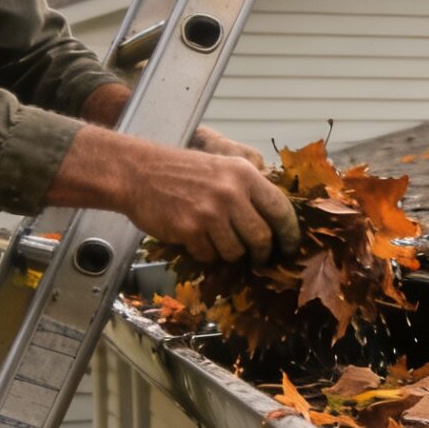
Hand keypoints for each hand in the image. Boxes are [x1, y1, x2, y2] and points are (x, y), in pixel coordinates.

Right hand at [49, 126, 300, 264]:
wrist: (138, 173)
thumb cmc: (181, 172)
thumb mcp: (221, 168)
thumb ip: (248, 189)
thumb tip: (275, 224)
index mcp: (244, 173)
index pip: (281, 210)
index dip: (290, 235)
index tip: (290, 249)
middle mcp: (231, 192)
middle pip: (262, 238)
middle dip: (261, 254)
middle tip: (257, 260)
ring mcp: (211, 212)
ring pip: (236, 252)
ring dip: (228, 253)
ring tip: (215, 240)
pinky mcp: (190, 229)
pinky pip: (209, 256)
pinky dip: (204, 253)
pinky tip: (194, 238)